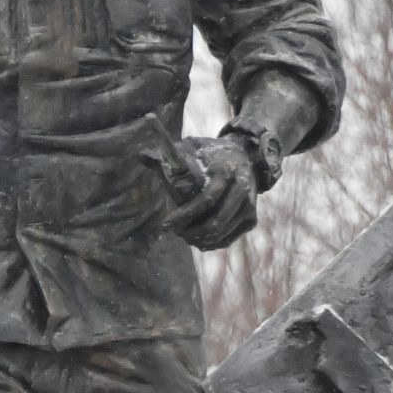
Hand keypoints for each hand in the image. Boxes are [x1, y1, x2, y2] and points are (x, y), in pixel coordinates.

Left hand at [163, 134, 258, 250]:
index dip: (184, 215)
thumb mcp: (192, 148)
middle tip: (175, 232)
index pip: (207, 199)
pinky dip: (209, 243)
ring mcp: (249, 206)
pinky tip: (196, 239)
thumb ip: (168, 155)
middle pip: (214, 223)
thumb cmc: (211, 155)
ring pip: (220, 234)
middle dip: (190, 232)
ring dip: (197, 239)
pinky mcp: (251, 219)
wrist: (245, 156)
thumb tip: (141, 156)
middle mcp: (243, 189)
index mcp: (227, 171)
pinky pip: (227, 239)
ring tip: (183, 234)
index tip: (166, 225)